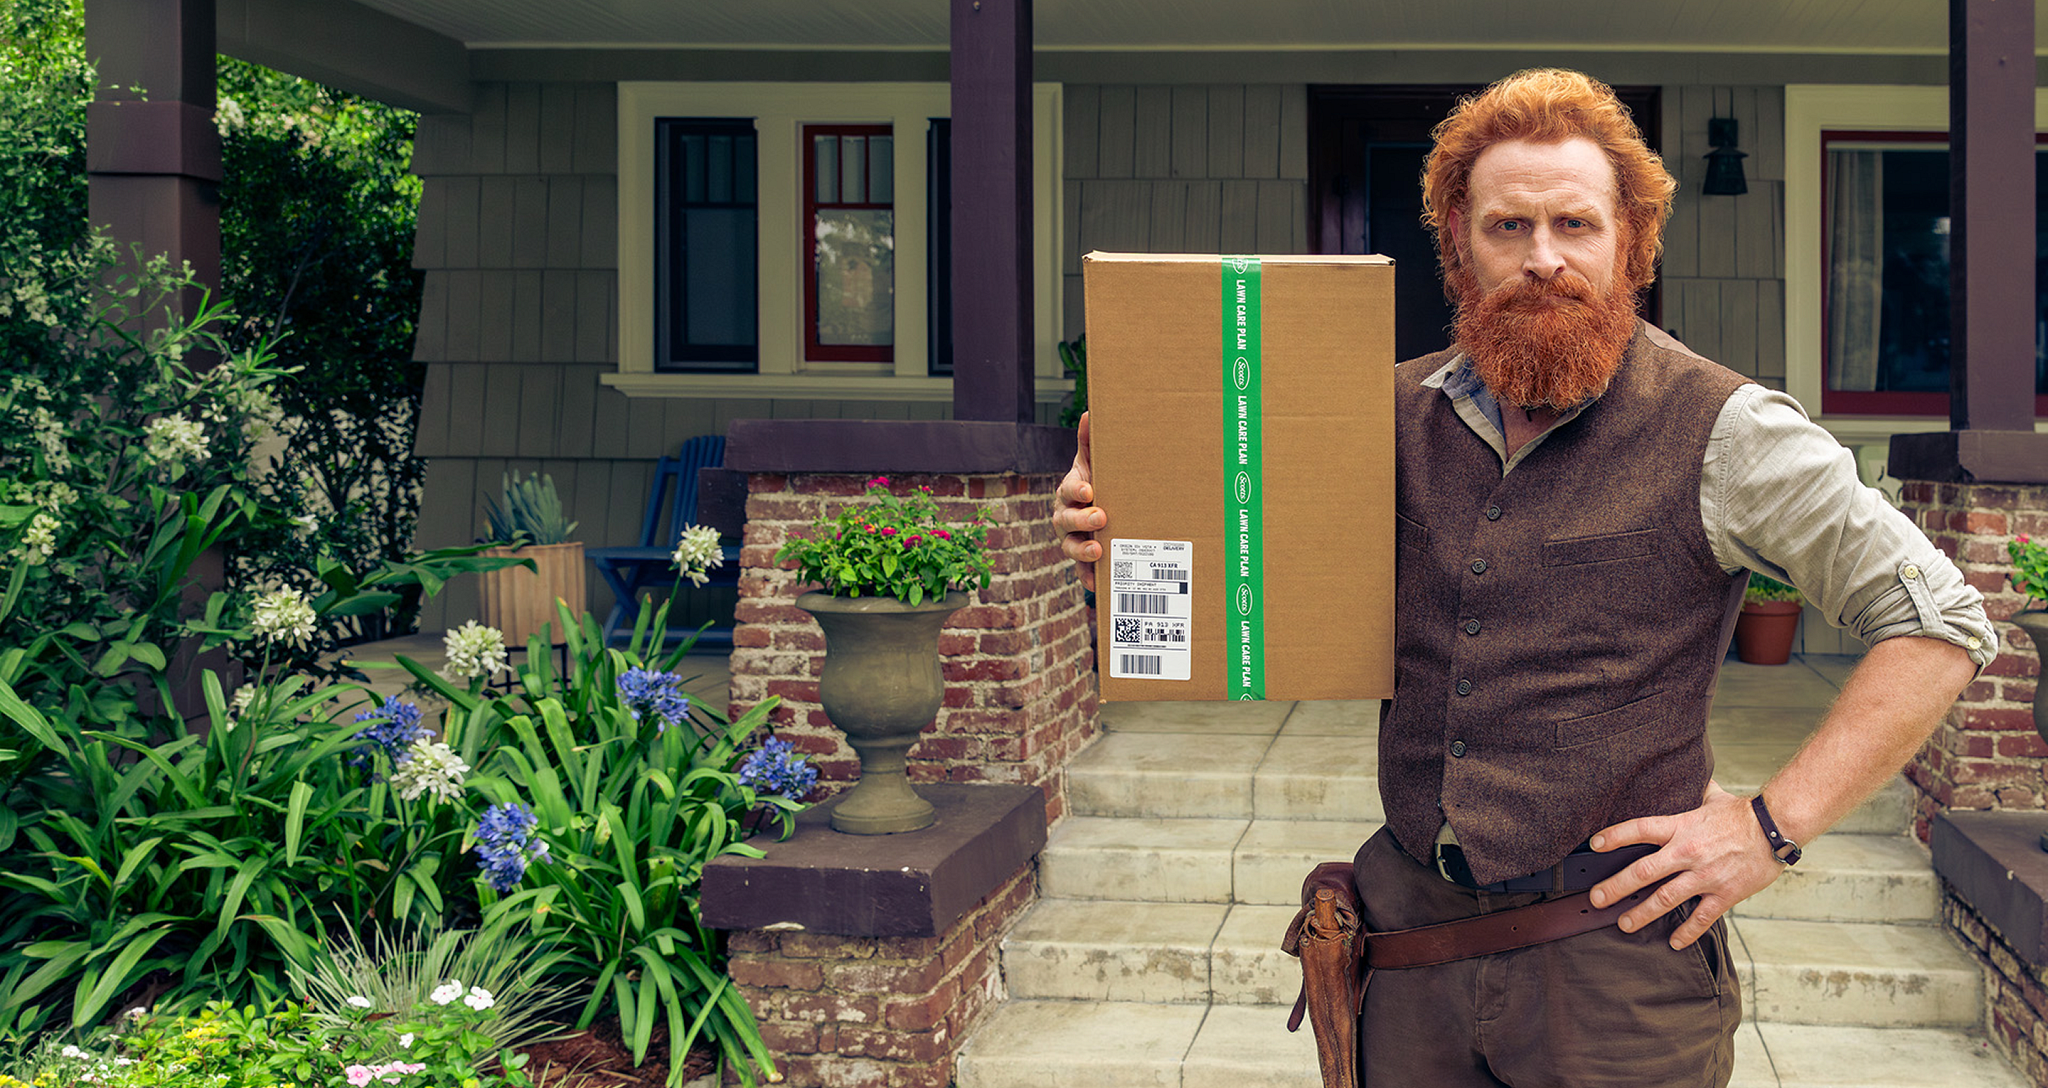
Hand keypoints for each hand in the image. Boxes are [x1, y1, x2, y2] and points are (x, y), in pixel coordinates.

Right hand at [1053, 411, 1104, 590]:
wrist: (1097, 511)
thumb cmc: (1096, 483)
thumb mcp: (1093, 463)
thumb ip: (1089, 442)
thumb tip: (1090, 412)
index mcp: (1069, 493)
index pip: (1068, 490)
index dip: (1076, 491)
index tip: (1090, 490)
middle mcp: (1065, 518)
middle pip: (1067, 521)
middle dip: (1082, 520)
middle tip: (1101, 518)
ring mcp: (1071, 541)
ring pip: (1070, 548)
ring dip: (1083, 552)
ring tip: (1098, 552)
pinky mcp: (1081, 562)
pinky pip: (1081, 573)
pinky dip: (1088, 578)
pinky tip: (1097, 584)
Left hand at [1585, 779, 1784, 949]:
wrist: (1777, 828)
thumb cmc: (1744, 813)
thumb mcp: (1713, 797)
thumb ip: (1693, 792)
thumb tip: (1686, 776)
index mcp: (1681, 827)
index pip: (1639, 829)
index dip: (1614, 837)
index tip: (1594, 845)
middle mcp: (1687, 853)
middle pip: (1643, 871)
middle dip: (1616, 887)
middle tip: (1597, 898)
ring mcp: (1705, 876)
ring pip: (1665, 898)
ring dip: (1642, 913)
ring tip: (1624, 923)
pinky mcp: (1724, 894)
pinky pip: (1701, 918)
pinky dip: (1686, 932)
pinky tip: (1673, 942)